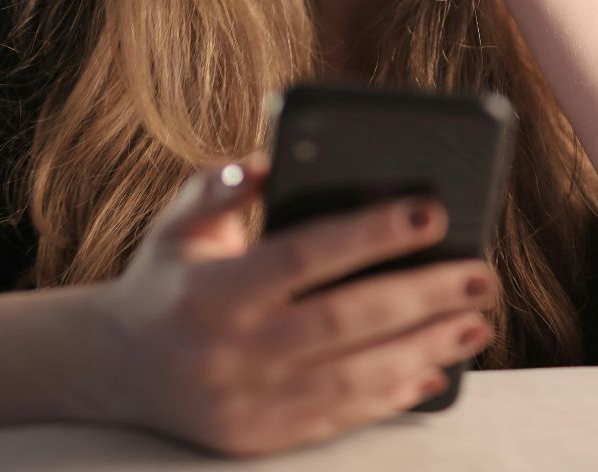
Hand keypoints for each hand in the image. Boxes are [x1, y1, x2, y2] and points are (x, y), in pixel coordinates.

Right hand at [99, 153, 498, 457]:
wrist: (116, 369)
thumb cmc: (166, 278)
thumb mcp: (177, 223)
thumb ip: (220, 185)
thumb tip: (271, 160)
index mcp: (211, 291)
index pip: (303, 255)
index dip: (370, 232)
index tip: (430, 209)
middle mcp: (231, 350)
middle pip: (344, 320)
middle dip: (422, 295)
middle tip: (481, 273)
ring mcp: (249, 401)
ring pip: (354, 376)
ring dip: (424, 349)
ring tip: (474, 322)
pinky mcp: (263, 436)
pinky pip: (342, 415)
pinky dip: (394, 394)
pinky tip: (435, 369)